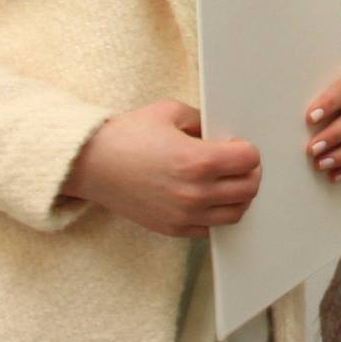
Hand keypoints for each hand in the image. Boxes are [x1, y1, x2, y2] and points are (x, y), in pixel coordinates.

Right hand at [60, 99, 260, 237]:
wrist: (90, 164)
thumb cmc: (127, 136)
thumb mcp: (170, 112)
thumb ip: (204, 121)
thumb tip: (224, 134)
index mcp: (198, 160)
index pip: (250, 160)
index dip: (248, 149)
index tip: (239, 146)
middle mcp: (195, 192)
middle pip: (249, 188)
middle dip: (250, 172)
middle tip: (240, 163)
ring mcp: (184, 215)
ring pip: (235, 213)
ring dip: (238, 196)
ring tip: (226, 181)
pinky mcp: (173, 229)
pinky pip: (211, 228)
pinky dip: (215, 214)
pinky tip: (206, 197)